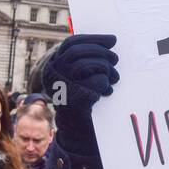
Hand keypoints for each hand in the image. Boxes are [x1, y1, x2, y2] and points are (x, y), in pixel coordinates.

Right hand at [43, 34, 118, 154]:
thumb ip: (88, 58)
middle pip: (78, 52)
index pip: (71, 43)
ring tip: (115, 78)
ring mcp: (61, 87)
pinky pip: (96, 82)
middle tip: (116, 59)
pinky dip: (106, 84)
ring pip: (86, 65)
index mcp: (53, 65)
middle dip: (101, 52)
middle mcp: (53, 74)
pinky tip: (108, 91)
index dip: (93, 39)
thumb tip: (111, 40)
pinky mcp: (74, 99)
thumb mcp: (80, 76)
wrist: (75, 130)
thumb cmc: (81, 98)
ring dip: (106, 69)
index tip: (112, 40)